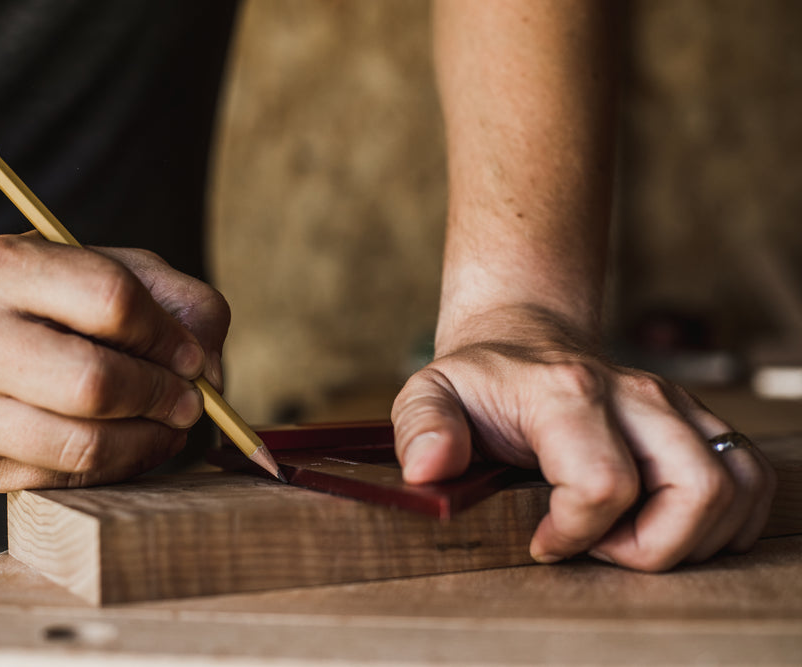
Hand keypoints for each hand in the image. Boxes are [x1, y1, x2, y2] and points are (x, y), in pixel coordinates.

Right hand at [0, 233, 229, 491]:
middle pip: (95, 382)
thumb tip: (210, 375)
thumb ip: (182, 305)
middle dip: (162, 396)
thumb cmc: (53, 308)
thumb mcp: (116, 272)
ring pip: (86, 444)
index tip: (192, 357)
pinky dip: (118, 466)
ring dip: (149, 441)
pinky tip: (128, 443)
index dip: (168, 336)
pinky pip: (69, 478)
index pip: (113, 300)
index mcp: (8, 267)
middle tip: (190, 403)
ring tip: (168, 426)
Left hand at [391, 306, 776, 570]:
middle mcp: (635, 395)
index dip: (574, 535)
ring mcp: (674, 406)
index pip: (604, 486)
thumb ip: (422, 426)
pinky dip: (728, 518)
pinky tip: (672, 525)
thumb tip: (428, 469)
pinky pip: (750, 476)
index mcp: (567, 393)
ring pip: (734, 486)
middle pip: (696, 490)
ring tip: (629, 536)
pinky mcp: (696, 420)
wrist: (521, 339)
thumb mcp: (429, 393)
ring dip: (692, 537)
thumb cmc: (479, 380)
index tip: (540, 540)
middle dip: (650, 548)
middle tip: (598, 545)